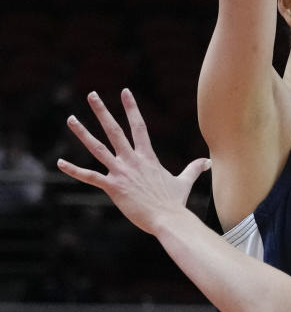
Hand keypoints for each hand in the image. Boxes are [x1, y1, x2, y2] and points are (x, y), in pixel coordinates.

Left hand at [57, 89, 209, 236]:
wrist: (169, 219)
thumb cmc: (175, 203)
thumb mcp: (184, 182)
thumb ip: (194, 169)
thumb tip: (209, 162)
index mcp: (147, 157)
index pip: (139, 126)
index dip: (131, 108)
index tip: (124, 92)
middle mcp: (132, 161)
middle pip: (114, 130)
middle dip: (102, 111)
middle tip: (92, 95)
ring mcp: (121, 173)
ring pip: (98, 148)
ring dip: (83, 133)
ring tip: (71, 119)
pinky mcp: (113, 187)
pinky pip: (90, 177)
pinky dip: (74, 170)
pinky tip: (60, 163)